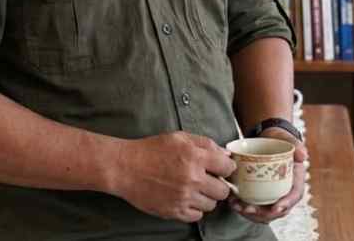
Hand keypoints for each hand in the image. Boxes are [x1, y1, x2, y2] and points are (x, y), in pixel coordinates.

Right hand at [111, 131, 237, 223]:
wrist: (125, 167)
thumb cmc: (150, 150)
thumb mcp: (178, 138)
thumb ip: (205, 143)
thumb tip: (225, 154)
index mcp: (195, 157)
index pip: (228, 167)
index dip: (226, 167)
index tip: (221, 169)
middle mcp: (192, 179)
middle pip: (223, 190)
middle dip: (218, 184)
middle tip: (208, 180)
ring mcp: (183, 197)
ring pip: (211, 205)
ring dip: (206, 197)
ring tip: (194, 189)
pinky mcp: (174, 211)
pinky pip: (196, 216)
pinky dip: (194, 209)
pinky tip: (185, 199)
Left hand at [229, 127, 307, 223]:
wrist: (267, 137)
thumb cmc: (279, 138)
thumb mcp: (286, 137)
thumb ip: (295, 143)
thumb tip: (303, 155)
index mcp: (296, 179)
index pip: (294, 195)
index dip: (286, 204)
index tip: (275, 208)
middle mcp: (285, 190)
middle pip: (278, 209)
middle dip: (264, 213)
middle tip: (249, 209)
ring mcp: (272, 194)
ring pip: (264, 212)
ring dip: (251, 214)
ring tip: (237, 207)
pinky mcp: (260, 194)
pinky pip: (254, 206)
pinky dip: (244, 208)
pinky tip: (233, 203)